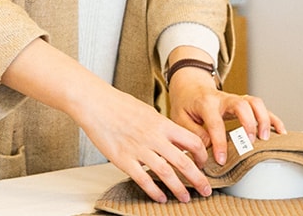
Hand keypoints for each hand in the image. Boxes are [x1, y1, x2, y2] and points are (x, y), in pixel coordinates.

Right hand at [2, 38, 212, 203]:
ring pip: (166, 173)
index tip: (204, 164)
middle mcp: (153, 136)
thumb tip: (173, 137)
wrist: (96, 103)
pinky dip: (154, 191)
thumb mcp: (146, 111)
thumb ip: (160, 126)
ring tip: (185, 198)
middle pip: (183, 161)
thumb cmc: (119, 105)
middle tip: (206, 190)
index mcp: (161, 123)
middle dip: (198, 178)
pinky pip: (143, 179)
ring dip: (178, 188)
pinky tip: (160, 197)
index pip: (191, 140)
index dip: (201, 155)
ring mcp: (139, 149)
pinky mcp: (123, 159)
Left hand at [168, 67, 285, 166]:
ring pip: (254, 102)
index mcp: (205, 102)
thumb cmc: (186, 104)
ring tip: (265, 138)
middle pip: (241, 104)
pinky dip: (272, 118)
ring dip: (263, 119)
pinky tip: (280, 132)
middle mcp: (223, 98)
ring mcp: (235, 100)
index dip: (219, 142)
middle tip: (250, 143)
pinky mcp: (243, 103)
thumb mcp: (180, 118)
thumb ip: (193, 133)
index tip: (221, 160)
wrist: (190, 86)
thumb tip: (208, 148)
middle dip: (248, 123)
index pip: (214, 122)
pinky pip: (261, 107)